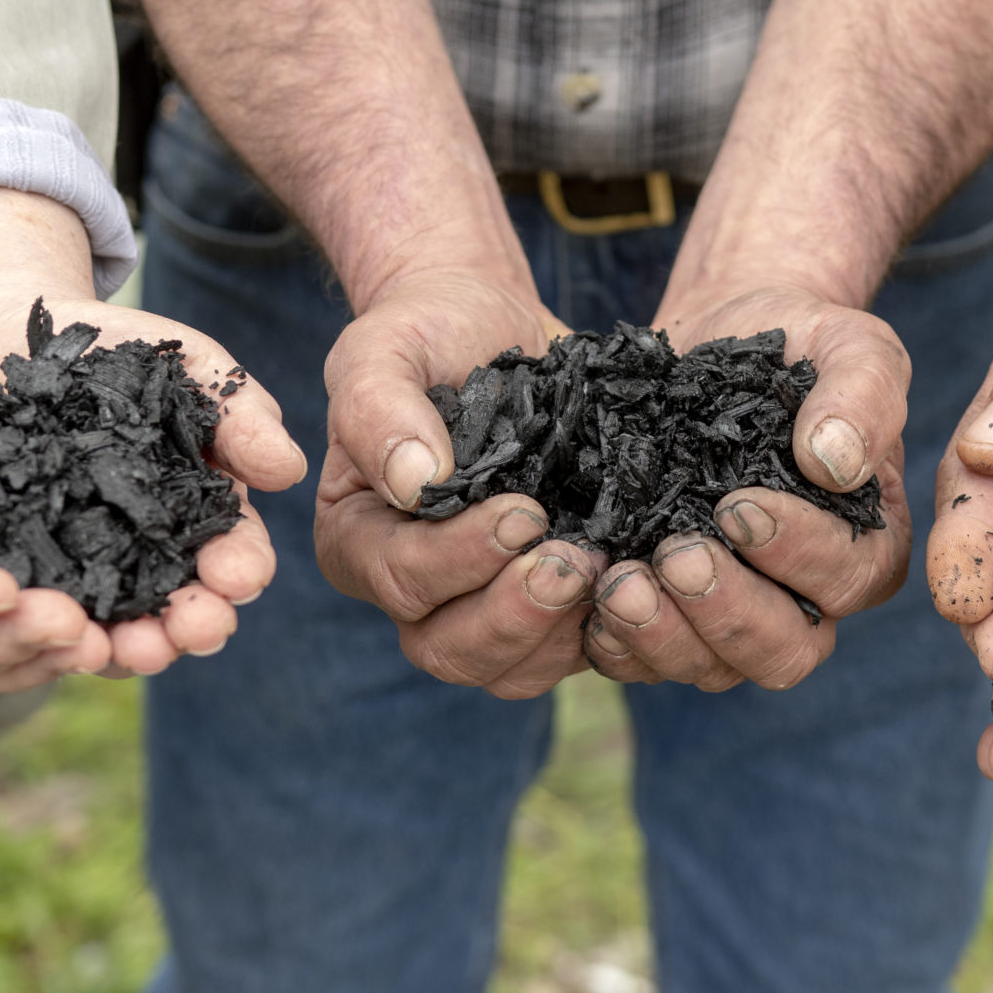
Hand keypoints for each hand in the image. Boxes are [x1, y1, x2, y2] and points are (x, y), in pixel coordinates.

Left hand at [0, 190, 307, 676]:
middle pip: (178, 608)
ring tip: (131, 652)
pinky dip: (41, 633)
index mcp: (195, 516)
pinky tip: (47, 634)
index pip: (233, 556)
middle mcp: (141, 556)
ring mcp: (74, 568)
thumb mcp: (189, 367)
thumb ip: (241, 411)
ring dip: (127, 649)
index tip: (238, 577)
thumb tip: (289, 470)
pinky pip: (24, 612)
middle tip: (195, 628)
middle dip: (194, 626)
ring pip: (108, 626)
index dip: (242, 571)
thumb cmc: (108, 350)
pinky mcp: (9, 569)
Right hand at [314, 270, 604, 699]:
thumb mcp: (384, 348)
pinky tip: (634, 583)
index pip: (400, 579)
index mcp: (358, 538)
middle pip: (448, 650)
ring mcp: (478, 604)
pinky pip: (566, 654)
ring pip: (508, 670)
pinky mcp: (544, 605)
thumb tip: (412, 483)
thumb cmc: (425, 332)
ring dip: (558, 634)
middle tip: (574, 561)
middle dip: (513, 617)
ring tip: (606, 569)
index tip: (523, 512)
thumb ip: (378, 408)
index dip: (460, 558)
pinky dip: (600, 632)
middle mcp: (412, 588)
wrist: (488, 322)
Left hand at [583, 285, 912, 690]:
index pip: (845, 576)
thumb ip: (862, 395)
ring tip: (618, 582)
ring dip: (662, 636)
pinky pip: (642, 659)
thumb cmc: (794, 346)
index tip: (739, 505)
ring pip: (709, 667)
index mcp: (864, 546)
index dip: (796, 553)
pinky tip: (585, 596)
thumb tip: (837, 462)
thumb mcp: (848, 346)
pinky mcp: (664, 613)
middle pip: (782, 652)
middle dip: (726, 612)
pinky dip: (614, 641)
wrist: (714, 339)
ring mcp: (728, 616)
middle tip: (675, 555)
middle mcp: (802, 600)